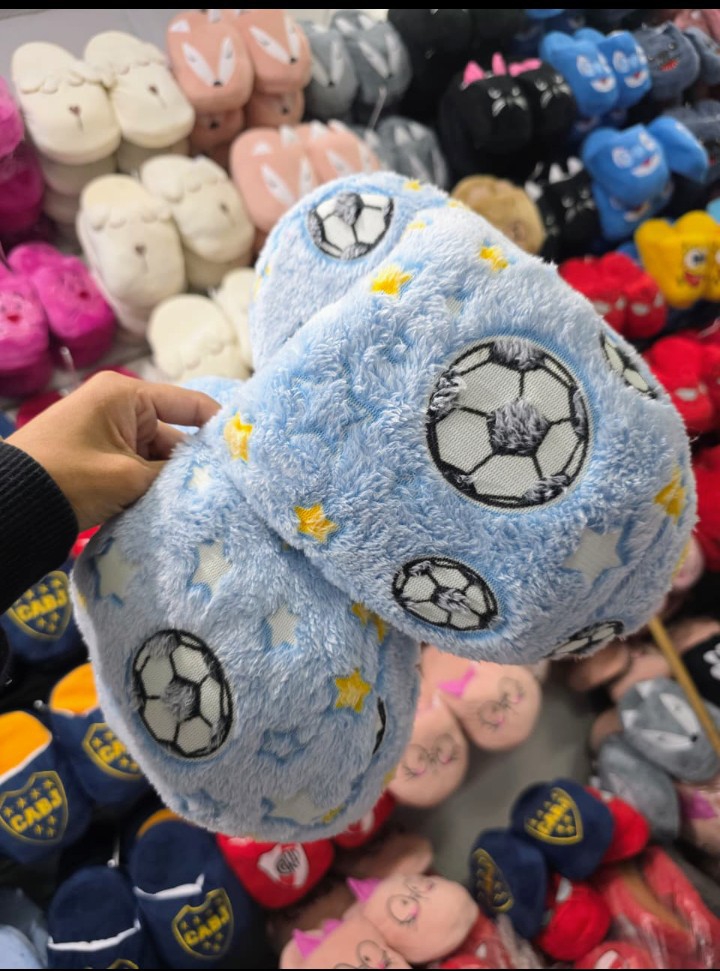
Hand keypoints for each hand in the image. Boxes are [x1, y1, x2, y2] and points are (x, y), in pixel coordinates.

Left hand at [8, 371, 219, 530]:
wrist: (9, 507)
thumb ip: (172, 473)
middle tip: (225, 489)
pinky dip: (152, 487)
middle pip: (174, 435)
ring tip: (201, 502)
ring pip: (157, 457)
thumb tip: (208, 475)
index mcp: (124, 395)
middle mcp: (118, 408)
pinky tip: (171, 506)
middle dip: (193, 464)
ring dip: (171, 480)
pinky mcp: (99, 459)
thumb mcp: (128, 477)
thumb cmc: (67, 478)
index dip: (219, 424)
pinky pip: (138, 469)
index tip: (247, 448)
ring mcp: (107, 434)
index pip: (188, 403)